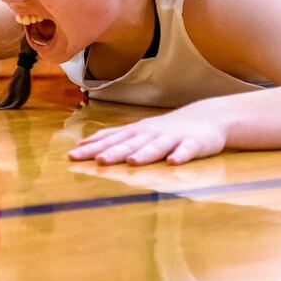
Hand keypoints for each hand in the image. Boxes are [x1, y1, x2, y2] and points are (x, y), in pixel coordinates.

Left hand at [68, 107, 229, 165]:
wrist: (207, 117)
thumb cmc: (166, 129)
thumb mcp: (139, 131)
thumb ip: (113, 137)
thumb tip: (83, 144)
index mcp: (137, 132)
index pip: (111, 140)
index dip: (93, 148)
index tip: (73, 157)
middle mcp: (152, 134)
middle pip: (131, 144)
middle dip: (115, 152)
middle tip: (98, 161)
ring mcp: (173, 138)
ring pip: (157, 147)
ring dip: (145, 154)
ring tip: (133, 161)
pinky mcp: (194, 144)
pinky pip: (187, 151)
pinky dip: (180, 156)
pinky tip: (174, 162)